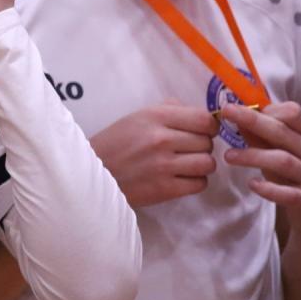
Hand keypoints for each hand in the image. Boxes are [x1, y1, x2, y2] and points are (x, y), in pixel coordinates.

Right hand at [90, 101, 219, 206]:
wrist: (92, 173)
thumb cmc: (115, 143)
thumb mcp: (136, 117)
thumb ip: (168, 110)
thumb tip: (200, 115)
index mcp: (155, 117)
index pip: (204, 119)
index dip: (208, 126)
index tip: (202, 131)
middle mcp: (162, 139)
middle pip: (207, 142)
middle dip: (201, 146)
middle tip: (187, 150)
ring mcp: (164, 165)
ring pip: (208, 163)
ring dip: (200, 165)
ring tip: (186, 165)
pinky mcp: (165, 189)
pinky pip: (199, 184)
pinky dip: (194, 181)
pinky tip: (181, 177)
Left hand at [221, 102, 300, 236]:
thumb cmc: (296, 175)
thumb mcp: (282, 151)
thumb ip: (261, 136)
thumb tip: (235, 115)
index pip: (293, 113)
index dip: (267, 108)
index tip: (241, 107)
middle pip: (283, 132)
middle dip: (253, 120)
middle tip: (227, 112)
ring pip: (283, 161)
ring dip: (253, 156)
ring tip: (228, 156)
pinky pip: (288, 194)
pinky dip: (269, 189)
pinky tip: (252, 184)